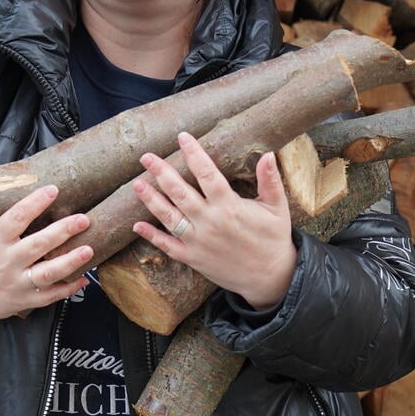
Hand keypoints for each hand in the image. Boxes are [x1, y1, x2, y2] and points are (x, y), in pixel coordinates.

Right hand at [0, 186, 92, 333]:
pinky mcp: (24, 300)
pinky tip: (84, 279)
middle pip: (37, 245)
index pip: (15, 219)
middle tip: (84, 218)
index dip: (34, 204)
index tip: (53, 190)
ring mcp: (16, 283)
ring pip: (47, 274)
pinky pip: (49, 296)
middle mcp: (7, 262)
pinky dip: (68, 289)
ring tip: (90, 249)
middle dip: (62, 231)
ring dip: (70, 262)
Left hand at [131, 133, 297, 309]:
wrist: (271, 278)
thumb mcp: (277, 208)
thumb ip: (270, 181)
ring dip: (151, 200)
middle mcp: (210, 222)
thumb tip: (267, 155)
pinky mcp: (193, 259)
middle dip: (162, 173)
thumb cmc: (273, 238)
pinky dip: (152, 236)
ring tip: (137, 183)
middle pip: (180, 192)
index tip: (182, 137)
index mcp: (230, 206)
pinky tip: (137, 224)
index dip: (194, 154)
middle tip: (146, 157)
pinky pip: (168, 246)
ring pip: (169, 217)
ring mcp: (199, 242)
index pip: (207, 173)